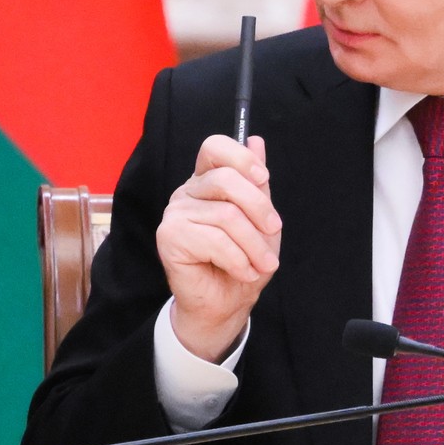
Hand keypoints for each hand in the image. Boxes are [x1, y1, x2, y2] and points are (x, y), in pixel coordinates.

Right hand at [156, 134, 281, 360]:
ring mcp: (175, 213)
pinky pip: (214, 240)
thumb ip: (257, 184)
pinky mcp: (169, 237)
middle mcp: (187, 193)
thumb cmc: (243, 261)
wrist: (225, 303)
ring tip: (262, 264)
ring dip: (254, 245)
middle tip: (274, 233)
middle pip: (226, 180)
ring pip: (226, 215)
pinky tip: (243, 271)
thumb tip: (256, 141)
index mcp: (207, 182)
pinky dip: (238, 260)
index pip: (214, 147)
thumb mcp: (260, 221)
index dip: (240, 156)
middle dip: (259, 209)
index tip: (263, 178)